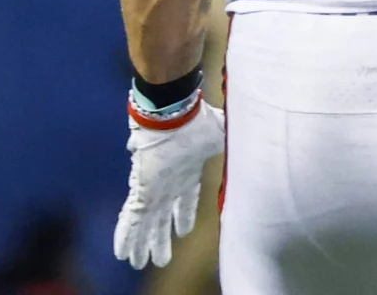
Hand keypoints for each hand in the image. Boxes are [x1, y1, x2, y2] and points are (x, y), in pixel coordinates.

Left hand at [114, 101, 224, 268]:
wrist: (174, 114)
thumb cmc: (200, 122)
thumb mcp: (224, 135)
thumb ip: (233, 141)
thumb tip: (255, 141)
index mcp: (187, 173)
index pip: (185, 201)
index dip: (183, 217)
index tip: (182, 232)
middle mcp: (169, 185)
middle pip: (163, 219)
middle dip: (160, 239)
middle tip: (158, 260)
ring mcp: (154, 189)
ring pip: (146, 223)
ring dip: (142, 244)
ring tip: (137, 262)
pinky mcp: (141, 190)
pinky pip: (132, 219)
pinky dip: (126, 236)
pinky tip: (122, 252)